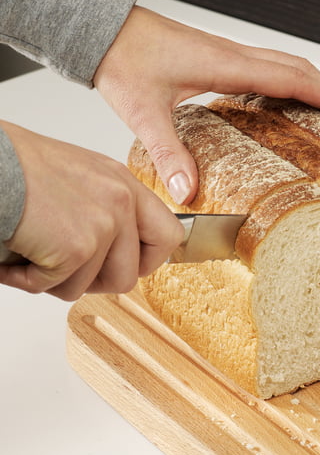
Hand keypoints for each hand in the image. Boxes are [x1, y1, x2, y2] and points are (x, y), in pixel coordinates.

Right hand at [0, 121, 183, 300]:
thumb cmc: (13, 166)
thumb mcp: (80, 178)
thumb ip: (107, 209)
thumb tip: (119, 250)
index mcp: (124, 183)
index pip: (169, 235)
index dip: (147, 261)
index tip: (128, 266)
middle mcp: (122, 200)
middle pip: (131, 274)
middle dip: (96, 282)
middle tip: (65, 268)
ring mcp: (104, 223)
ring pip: (92, 286)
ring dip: (57, 280)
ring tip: (31, 253)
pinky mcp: (78, 246)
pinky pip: (61, 287)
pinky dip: (29, 280)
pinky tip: (14, 256)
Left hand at [93, 6, 319, 204]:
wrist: (101, 28)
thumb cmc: (122, 58)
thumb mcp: (143, 110)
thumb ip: (167, 151)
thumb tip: (186, 191)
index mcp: (227, 64)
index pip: (294, 79)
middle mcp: (235, 55)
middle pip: (301, 70)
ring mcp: (230, 55)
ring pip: (288, 66)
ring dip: (317, 87)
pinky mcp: (220, 59)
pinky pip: (269, 69)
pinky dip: (293, 84)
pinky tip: (291, 102)